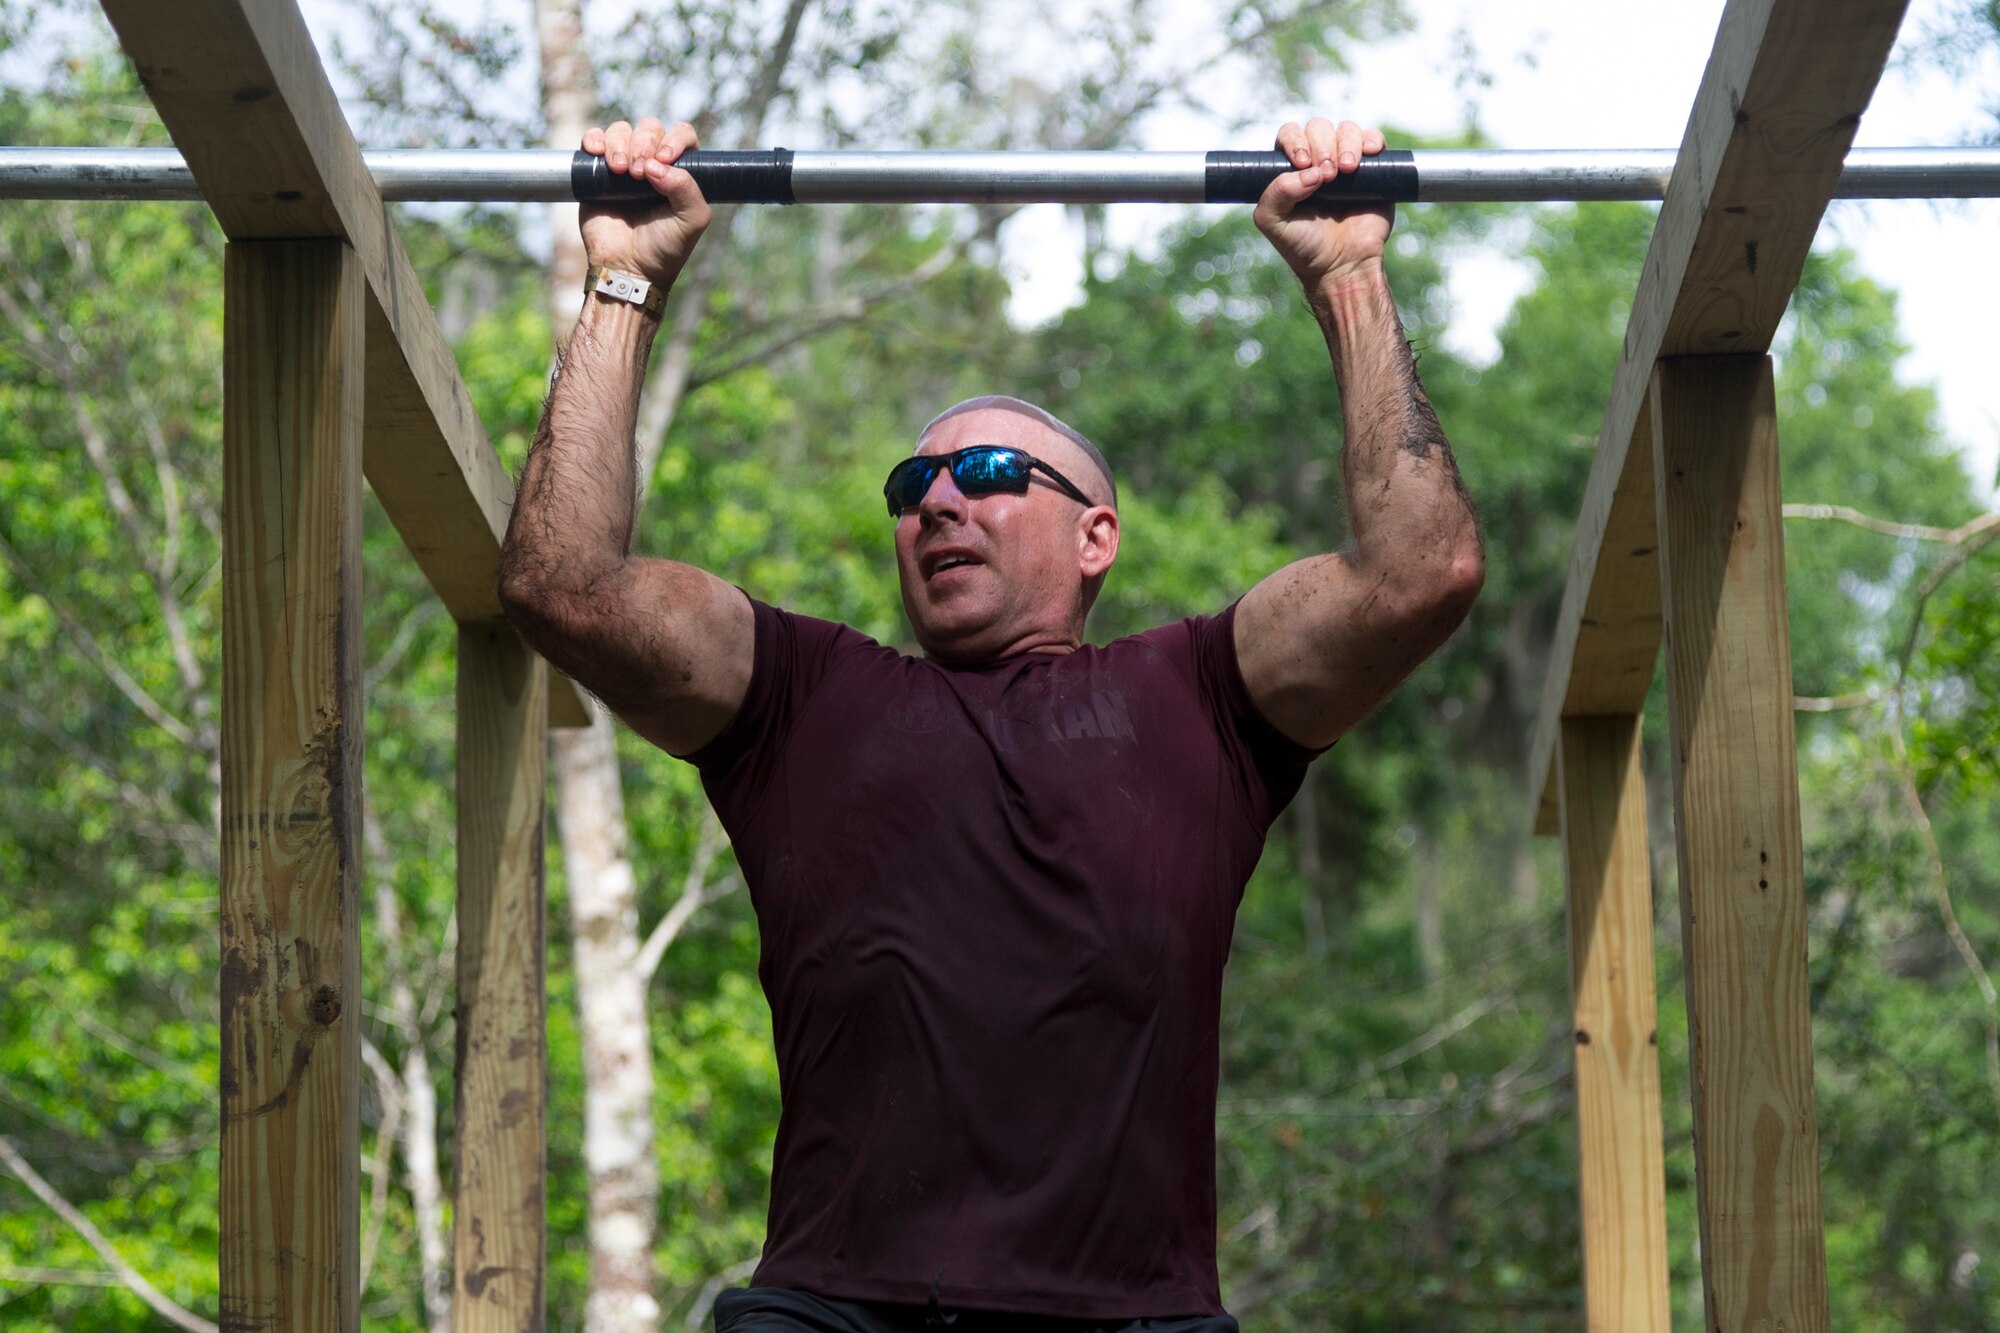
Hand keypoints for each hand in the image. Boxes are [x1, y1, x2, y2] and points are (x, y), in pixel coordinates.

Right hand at [579, 118, 711, 286]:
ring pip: (621, 130)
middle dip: (644, 143)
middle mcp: (652, 164)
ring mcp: (623, 166)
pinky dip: (594, 139)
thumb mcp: (692, 221)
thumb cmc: (664, 248)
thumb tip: (656, 164)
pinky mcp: (597, 172)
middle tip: (638, 174)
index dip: (674, 140)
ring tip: (620, 172)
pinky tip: (596, 153)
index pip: (682, 135)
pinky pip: (593, 140)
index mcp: (680, 172)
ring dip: (619, 143)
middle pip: (650, 128)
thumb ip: (687, 189)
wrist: (627, 269)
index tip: (664, 160)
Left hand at [1254, 118, 1391, 291]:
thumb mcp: (1274, 223)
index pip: (1289, 135)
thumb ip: (1274, 194)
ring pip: (1346, 130)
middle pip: (1318, 127)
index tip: (1303, 163)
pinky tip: (1367, 155)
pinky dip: (1371, 141)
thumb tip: (1307, 171)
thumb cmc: (1305, 247)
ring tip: (1346, 171)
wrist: (1342, 266)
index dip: (1295, 141)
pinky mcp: (1373, 170)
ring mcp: (1346, 163)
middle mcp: (1319, 162)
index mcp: (1292, 170)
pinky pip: (1373, 140)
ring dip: (1346, 143)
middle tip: (1327, 176)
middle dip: (1322, 145)